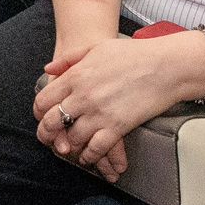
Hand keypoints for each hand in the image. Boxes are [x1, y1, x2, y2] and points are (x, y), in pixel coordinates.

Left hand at [32, 31, 201, 180]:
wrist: (165, 66)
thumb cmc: (134, 54)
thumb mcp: (97, 47)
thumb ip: (70, 58)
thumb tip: (49, 68)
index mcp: (76, 76)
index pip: (43, 100)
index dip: (38, 112)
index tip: (42, 117)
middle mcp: (83, 96)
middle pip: (51, 122)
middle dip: (46, 134)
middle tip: (48, 139)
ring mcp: (99, 113)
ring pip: (71, 138)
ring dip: (69, 146)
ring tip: (70, 148)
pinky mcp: (117, 127)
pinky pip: (95, 149)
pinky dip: (89, 156)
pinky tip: (88, 156)